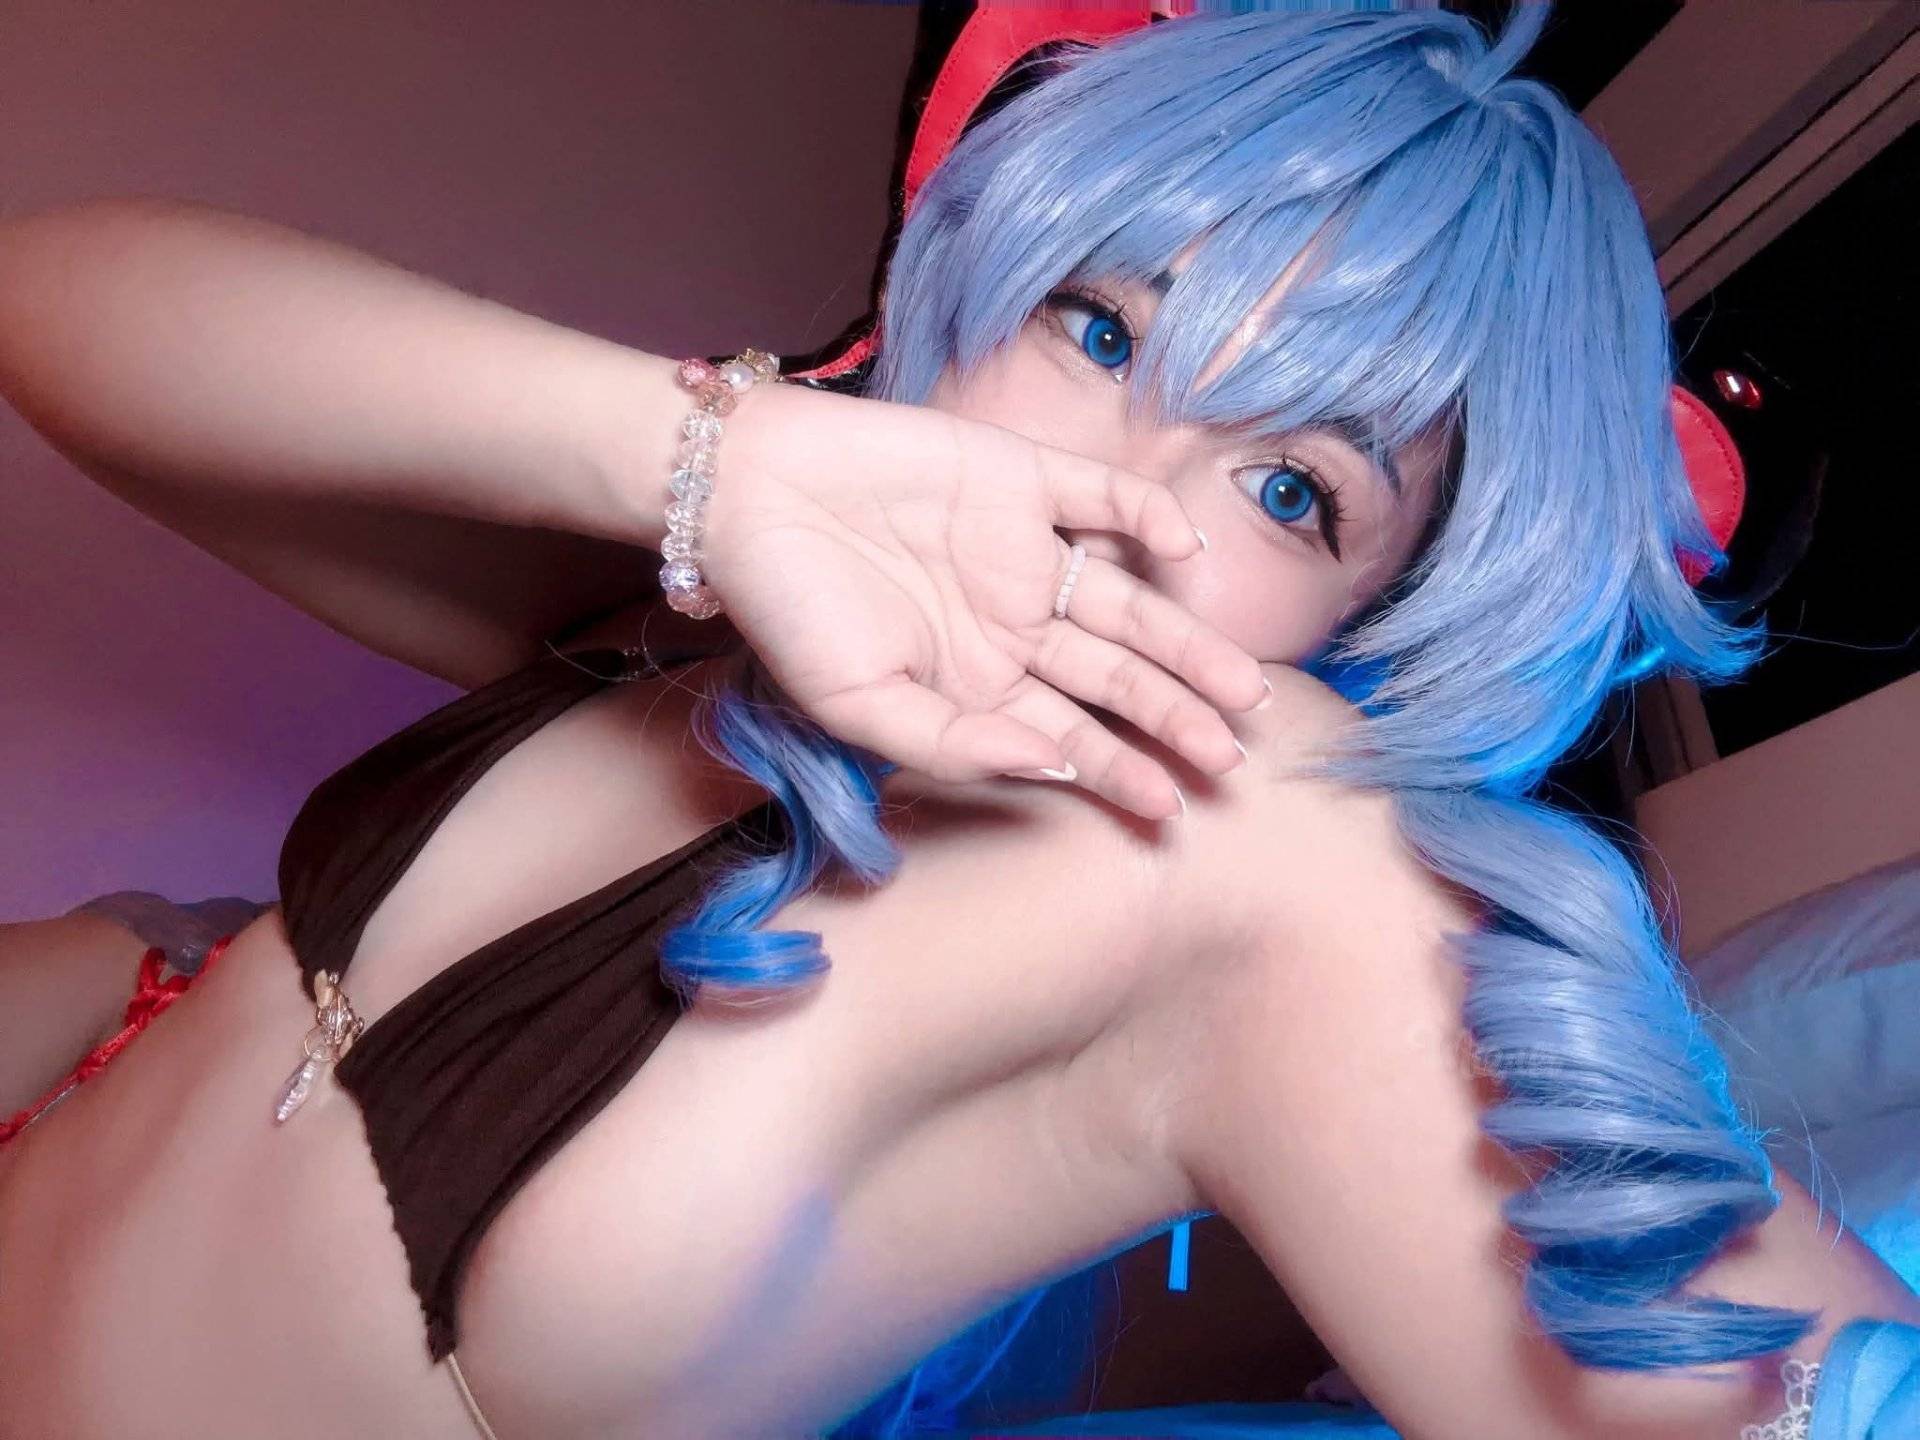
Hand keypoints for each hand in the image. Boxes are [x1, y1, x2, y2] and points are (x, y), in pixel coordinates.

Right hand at [697, 380, 1267, 820]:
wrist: (745, 490)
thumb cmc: (788, 606)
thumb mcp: (859, 704)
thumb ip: (952, 743)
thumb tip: (1048, 763)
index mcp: (975, 680)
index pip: (1069, 733)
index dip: (1121, 770)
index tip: (1172, 808)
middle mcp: (1011, 621)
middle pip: (1115, 675)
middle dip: (1174, 718)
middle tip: (1232, 759)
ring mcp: (1021, 550)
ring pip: (1126, 601)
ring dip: (1184, 640)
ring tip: (1243, 688)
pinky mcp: (1017, 477)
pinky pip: (1097, 496)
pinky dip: (1142, 515)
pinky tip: (1182, 550)